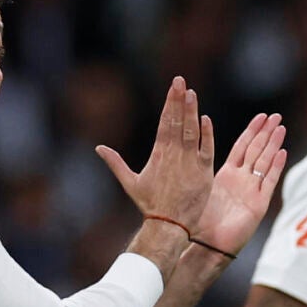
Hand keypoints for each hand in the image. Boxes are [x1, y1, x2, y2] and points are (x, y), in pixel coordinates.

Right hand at [96, 76, 214, 229]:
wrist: (169, 225)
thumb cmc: (150, 205)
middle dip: (179, 100)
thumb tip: (98, 148)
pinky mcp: (204, 172)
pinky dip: (207, 135)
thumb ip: (116, 163)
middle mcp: (174, 155)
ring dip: (192, 112)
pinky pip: (207, 150)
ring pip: (193, 132)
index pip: (165, 122)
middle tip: (181, 81)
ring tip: (192, 93)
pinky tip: (206, 119)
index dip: (169, 103)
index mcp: (159, 154)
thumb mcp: (130, 183)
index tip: (174, 86)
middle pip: (178, 122)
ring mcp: (190, 163)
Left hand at [194, 112, 287, 256]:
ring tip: (281, 128)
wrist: (207, 244)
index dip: (252, 131)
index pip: (243, 147)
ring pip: (265, 163)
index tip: (261, 116)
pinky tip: (282, 152)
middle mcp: (242, 181)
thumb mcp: (199, 188)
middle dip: (266, 133)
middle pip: (257, 151)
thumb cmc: (199, 221)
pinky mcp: (258, 205)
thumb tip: (189, 148)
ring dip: (273, 145)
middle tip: (276, 116)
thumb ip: (200, 170)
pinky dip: (276, 167)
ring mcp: (252, 191)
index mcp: (227, 175)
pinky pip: (269, 182)